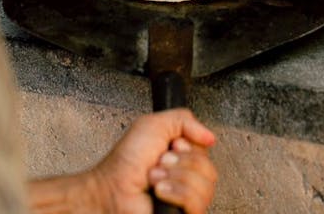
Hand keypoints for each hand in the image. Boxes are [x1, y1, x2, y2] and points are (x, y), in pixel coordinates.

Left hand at [91, 109, 216, 213]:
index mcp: (184, 157)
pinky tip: (160, 191)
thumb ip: (184, 120)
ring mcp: (187, 200)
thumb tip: (210, 136)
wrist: (113, 187)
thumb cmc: (127, 160)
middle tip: (159, 162)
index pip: (206, 151)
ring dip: (175, 176)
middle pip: (209, 168)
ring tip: (155, 178)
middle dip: (180, 162)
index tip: (171, 146)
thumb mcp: (154, 124)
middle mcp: (188, 179)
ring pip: (205, 186)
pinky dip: (176, 193)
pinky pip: (197, 203)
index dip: (188, 146)